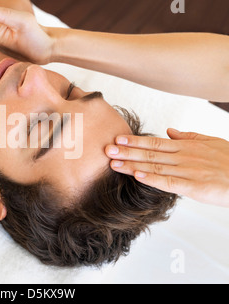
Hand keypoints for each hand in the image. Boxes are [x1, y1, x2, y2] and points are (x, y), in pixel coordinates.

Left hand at [105, 128, 228, 207]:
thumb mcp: (211, 142)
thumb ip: (188, 136)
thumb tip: (169, 130)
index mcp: (186, 146)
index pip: (155, 142)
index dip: (135, 140)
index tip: (117, 138)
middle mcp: (183, 156)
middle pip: (150, 153)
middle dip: (126, 151)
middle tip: (106, 149)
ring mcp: (188, 171)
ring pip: (155, 167)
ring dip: (133, 165)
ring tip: (114, 163)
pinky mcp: (194, 187)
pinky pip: (169, 182)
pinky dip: (153, 179)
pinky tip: (138, 177)